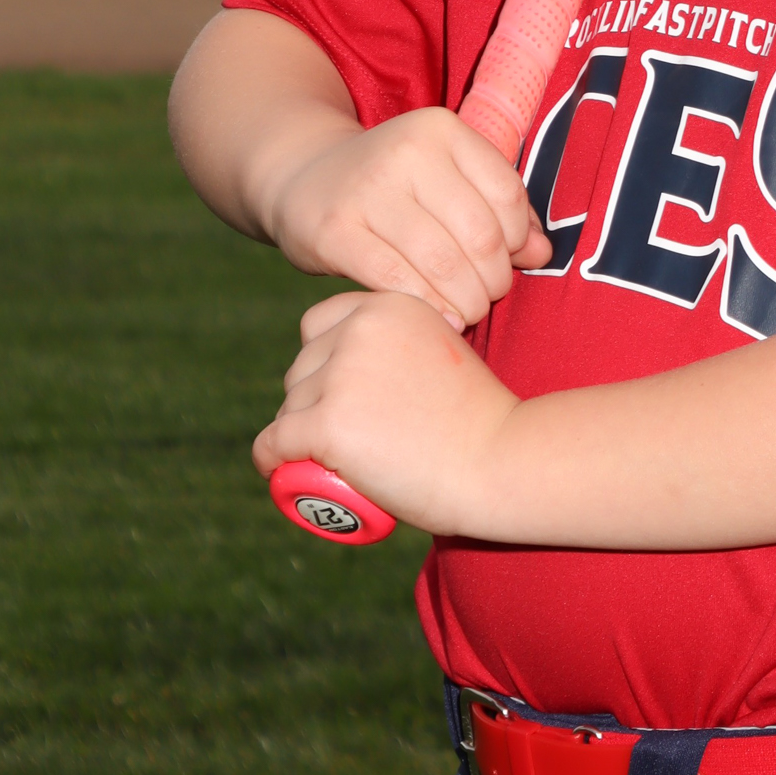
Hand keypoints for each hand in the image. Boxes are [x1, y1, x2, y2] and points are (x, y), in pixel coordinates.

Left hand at [252, 289, 519, 537]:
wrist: (504, 461)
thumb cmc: (481, 421)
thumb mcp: (445, 354)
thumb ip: (405, 346)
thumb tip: (367, 366)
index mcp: (390, 305)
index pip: (320, 326)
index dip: (325, 363)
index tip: (345, 396)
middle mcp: (360, 329)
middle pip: (302, 368)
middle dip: (313, 401)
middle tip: (349, 439)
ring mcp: (341, 376)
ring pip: (290, 408)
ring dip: (302, 435)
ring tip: (339, 461)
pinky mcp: (327, 423)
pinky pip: (274, 443)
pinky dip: (271, 459)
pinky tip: (277, 470)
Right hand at [263, 107, 552, 331]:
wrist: (302, 179)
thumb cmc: (394, 187)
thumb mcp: (447, 179)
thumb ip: (498, 209)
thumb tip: (542, 253)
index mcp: (441, 130)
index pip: (506, 195)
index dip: (516, 240)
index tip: (504, 260)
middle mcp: (406, 151)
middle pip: (480, 235)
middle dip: (493, 279)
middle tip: (486, 296)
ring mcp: (367, 190)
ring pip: (444, 264)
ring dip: (466, 301)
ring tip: (467, 311)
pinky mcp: (334, 231)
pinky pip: (399, 283)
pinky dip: (429, 308)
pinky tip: (438, 318)